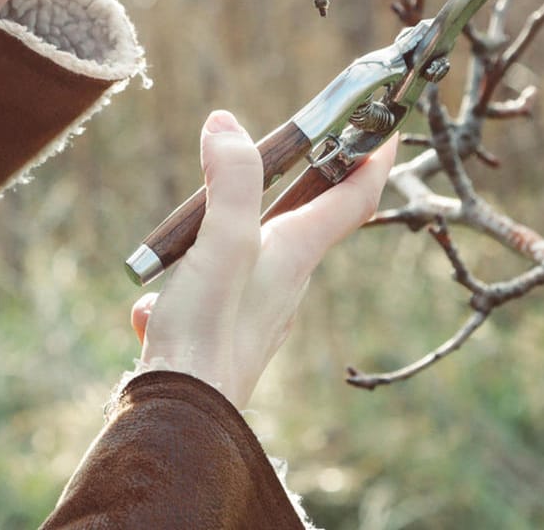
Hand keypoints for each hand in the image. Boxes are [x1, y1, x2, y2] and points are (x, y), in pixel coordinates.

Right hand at [129, 110, 397, 408]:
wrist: (181, 419)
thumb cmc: (208, 332)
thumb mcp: (221, 242)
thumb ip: (230, 181)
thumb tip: (226, 124)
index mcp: (297, 252)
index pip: (354, 197)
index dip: (374, 156)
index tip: (391, 124)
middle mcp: (287, 282)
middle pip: (306, 220)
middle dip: (300, 181)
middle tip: (290, 146)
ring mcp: (257, 311)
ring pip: (247, 256)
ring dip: (220, 236)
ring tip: (183, 240)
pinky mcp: (224, 333)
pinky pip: (206, 295)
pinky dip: (182, 289)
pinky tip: (152, 309)